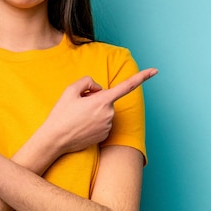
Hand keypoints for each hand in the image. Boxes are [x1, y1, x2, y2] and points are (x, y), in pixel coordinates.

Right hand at [40, 68, 157, 154]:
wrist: (55, 139)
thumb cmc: (61, 114)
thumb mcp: (70, 90)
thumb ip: (87, 81)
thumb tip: (98, 88)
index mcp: (102, 100)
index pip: (127, 86)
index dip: (142, 77)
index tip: (155, 71)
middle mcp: (109, 114)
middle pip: (107, 99)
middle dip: (96, 98)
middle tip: (78, 105)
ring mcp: (108, 126)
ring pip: (104, 111)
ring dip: (94, 111)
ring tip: (77, 117)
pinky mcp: (105, 136)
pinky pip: (102, 123)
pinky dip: (93, 122)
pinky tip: (81, 126)